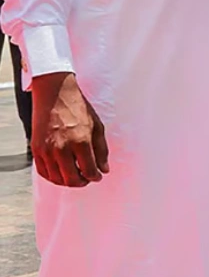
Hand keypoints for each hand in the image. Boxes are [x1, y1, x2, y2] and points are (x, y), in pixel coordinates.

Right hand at [30, 73, 108, 187]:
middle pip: (72, 179)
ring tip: (76, 176)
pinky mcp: (36, 150)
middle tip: (87, 178)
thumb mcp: (97, 125)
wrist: (55, 94)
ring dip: (68, 181)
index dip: (95, 177)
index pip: (89, 170)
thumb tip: (104, 169)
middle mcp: (63, 148)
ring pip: (57, 178)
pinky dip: (53, 177)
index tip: (98, 176)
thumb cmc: (78, 108)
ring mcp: (47, 150)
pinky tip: (61, 173)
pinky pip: (44, 172)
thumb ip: (101, 149)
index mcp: (81, 141)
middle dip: (82, 182)